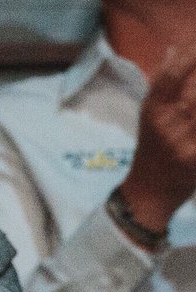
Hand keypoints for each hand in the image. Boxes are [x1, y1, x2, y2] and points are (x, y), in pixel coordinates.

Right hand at [120, 43, 195, 232]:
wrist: (148, 194)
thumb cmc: (153, 151)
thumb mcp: (150, 116)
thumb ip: (163, 84)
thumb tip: (174, 50)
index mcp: (152, 108)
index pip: (172, 74)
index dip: (191, 56)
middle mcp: (165, 123)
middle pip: (195, 91)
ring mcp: (182, 142)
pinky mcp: (195, 159)